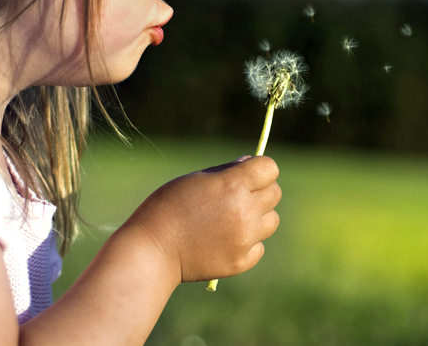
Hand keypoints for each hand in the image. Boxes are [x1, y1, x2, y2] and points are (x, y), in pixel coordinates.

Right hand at [121, 156, 280, 283]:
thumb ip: (227, 172)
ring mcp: (245, 238)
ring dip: (258, 217)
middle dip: (260, 190)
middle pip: (275, 193)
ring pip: (271, 221)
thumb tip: (251, 165)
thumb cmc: (168, 207)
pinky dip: (248, 243)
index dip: (260, 168)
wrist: (153, 250)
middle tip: (238, 196)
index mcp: (233, 186)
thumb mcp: (196, 179)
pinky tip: (226, 240)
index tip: (248, 173)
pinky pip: (259, 246)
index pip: (269, 168)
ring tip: (232, 219)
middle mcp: (244, 211)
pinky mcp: (241, 261)